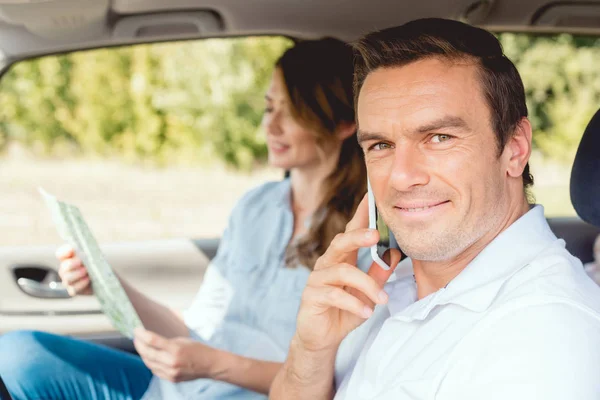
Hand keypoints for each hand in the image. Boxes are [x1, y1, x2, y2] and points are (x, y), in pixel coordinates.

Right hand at [56, 244, 92, 295]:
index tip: (72, 250)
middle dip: (72, 264)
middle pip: (64, 267)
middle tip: (81, 262)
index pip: (61, 253)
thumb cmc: (97, 262)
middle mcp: (66, 269)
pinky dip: (81, 284)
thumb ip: (84, 250)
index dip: (65, 252)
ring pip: (67, 278)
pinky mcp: (74, 290)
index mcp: (69, 257)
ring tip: (87, 271)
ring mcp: (68, 280)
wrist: (105, 276)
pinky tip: (88, 279)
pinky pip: (73, 289)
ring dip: (77, 274)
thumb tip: (75, 249)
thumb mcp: (92, 253)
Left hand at [134, 328, 218, 382]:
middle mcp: (172, 362)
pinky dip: (150, 362)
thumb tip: (151, 340)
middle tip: (136, 337)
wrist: (210, 365)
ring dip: (143, 354)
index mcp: (176, 349)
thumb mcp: (183, 340)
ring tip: (140, 346)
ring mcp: (171, 372)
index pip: (152, 341)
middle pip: (148, 353)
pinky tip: (149, 356)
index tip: (136, 329)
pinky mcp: (171, 379)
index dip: (141, 334)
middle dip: (139, 344)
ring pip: (149, 363)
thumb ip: (167, 342)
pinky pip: (155, 370)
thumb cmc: (198, 349)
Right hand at [295, 195, 401, 353]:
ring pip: (342, 272)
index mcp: (341, 259)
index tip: (370, 198)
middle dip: (358, 236)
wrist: (322, 338)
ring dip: (366, 285)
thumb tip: (396, 254)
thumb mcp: (367, 292)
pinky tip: (366, 312)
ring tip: (382, 300)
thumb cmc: (344, 310)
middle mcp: (327, 264)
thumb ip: (379, 273)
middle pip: (340, 242)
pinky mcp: (312, 296)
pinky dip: (353, 304)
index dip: (360, 215)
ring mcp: (317, 279)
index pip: (350, 232)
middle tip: (376, 235)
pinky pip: (334, 295)